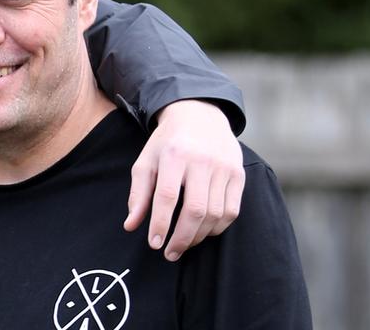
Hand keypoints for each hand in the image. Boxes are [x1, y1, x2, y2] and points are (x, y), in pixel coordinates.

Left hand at [123, 99, 244, 260]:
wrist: (200, 115)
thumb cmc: (168, 143)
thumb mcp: (146, 161)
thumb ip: (138, 193)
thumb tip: (131, 226)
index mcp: (174, 155)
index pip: (167, 196)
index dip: (160, 224)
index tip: (154, 244)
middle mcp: (202, 161)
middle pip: (195, 209)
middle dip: (182, 237)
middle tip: (170, 253)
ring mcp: (224, 168)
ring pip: (215, 214)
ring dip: (199, 236)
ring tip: (184, 244)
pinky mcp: (239, 174)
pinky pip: (232, 211)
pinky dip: (218, 227)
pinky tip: (203, 232)